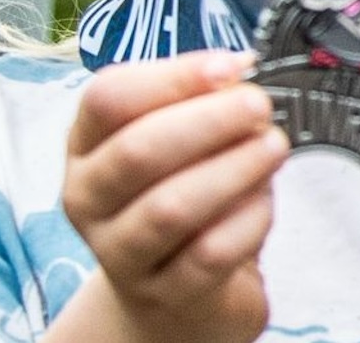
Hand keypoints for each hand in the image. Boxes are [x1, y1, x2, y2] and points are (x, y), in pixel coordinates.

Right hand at [52, 53, 283, 342]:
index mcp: (86, 145)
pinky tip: (265, 201)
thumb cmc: (178, 192)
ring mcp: (119, 252)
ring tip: (273, 146)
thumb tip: (235, 69)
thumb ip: (197, 101)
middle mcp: (89, 198)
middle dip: (210, 121)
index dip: (173, 76)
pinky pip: (208, 253)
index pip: (108, 98)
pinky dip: (247, 219)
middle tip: (259, 106)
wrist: (174, 290)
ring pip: (169, 208)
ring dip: (233, 169)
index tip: (229, 67)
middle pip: (137, 151)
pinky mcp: (164, 292)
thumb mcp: (177, 140)